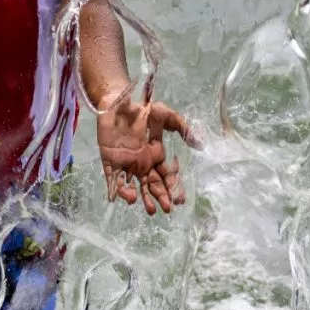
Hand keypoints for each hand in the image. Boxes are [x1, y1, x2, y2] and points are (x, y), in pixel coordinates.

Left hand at [96, 97, 200, 214]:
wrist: (119, 101)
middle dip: (160, 197)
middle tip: (166, 209)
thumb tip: (199, 144)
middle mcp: (141, 163)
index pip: (166, 176)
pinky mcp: (110, 160)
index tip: (179, 200)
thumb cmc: (142, 109)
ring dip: (141, 198)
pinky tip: (117, 199)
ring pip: (133, 186)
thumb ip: (182, 128)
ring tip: (148, 209)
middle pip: (152, 185)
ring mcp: (125, 163)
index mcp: (155, 155)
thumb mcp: (166, 116)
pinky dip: (114, 189)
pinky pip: (112, 178)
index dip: (173, 188)